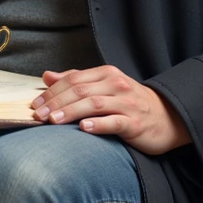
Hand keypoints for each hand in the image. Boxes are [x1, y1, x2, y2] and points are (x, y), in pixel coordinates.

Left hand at [31, 66, 191, 155]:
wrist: (167, 117)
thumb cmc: (129, 103)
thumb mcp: (104, 87)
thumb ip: (76, 81)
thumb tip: (46, 76)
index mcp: (106, 74)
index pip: (73, 79)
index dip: (52, 91)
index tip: (35, 104)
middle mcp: (116, 85)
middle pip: (80, 90)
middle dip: (56, 102)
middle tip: (38, 115)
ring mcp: (127, 103)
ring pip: (94, 104)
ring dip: (71, 112)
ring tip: (53, 121)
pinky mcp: (135, 123)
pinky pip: (115, 122)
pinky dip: (99, 124)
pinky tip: (84, 128)